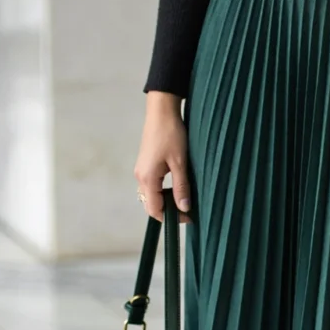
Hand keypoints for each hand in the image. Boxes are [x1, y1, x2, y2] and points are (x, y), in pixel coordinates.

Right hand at [135, 92, 192, 223]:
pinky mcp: (144, 164)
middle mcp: (140, 177)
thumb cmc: (171, 134)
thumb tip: (183, 208)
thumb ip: (181, 187)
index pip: (155, 209)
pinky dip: (162, 191)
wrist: (161, 112)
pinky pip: (151, 185)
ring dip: (165, 201)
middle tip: (187, 211)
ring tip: (183, 199)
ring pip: (151, 195)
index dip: (171, 217)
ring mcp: (141, 170)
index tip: (188, 218)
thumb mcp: (180, 162)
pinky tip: (176, 186)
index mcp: (147, 179)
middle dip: (167, 211)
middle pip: (151, 204)